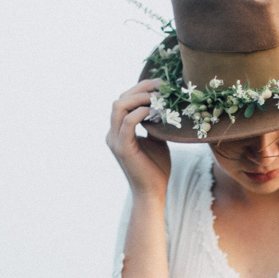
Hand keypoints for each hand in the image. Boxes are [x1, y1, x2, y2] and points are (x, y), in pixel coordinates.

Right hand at [106, 78, 171, 201]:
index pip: (124, 101)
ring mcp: (115, 140)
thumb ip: (155, 125)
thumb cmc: (156, 169)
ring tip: (158, 97)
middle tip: (161, 85)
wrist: (152, 192)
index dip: (140, 89)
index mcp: (119, 131)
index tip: (160, 84)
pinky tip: (155, 111)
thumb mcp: (157, 141)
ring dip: (139, 98)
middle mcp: (113, 133)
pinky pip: (128, 123)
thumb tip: (165, 108)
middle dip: (140, 89)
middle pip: (120, 99)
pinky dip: (140, 113)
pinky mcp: (122, 148)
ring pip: (119, 107)